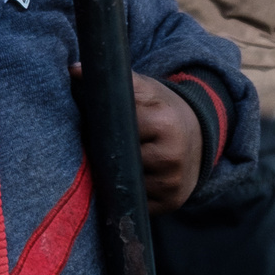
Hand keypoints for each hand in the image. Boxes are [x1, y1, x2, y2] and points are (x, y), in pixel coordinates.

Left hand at [69, 67, 203, 212]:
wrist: (200, 136)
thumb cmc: (163, 110)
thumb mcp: (145, 90)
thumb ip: (113, 80)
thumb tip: (75, 70)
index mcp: (164, 123)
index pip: (117, 132)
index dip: (103, 132)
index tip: (98, 129)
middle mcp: (171, 156)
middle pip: (118, 161)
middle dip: (106, 156)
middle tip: (103, 149)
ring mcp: (171, 183)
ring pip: (124, 185)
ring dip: (115, 178)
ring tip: (117, 164)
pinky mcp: (171, 202)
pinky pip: (136, 203)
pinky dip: (128, 194)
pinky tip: (130, 181)